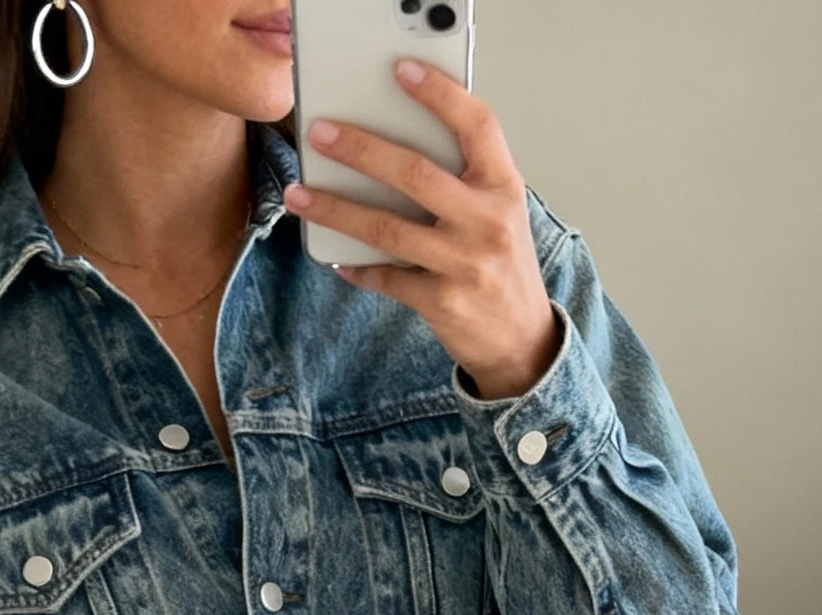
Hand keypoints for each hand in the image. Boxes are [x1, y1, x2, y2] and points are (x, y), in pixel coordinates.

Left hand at [283, 59, 561, 401]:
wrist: (521, 338)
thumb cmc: (501, 264)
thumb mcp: (499, 212)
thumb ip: (464, 177)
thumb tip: (392, 142)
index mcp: (503, 187)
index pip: (477, 125)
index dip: (440, 94)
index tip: (401, 70)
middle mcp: (487, 222)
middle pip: (416, 174)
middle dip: (361, 149)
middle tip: (321, 133)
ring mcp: (465, 264)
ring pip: (389, 228)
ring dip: (337, 210)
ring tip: (299, 194)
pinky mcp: (443, 302)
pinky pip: (388, 278)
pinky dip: (358, 267)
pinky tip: (335, 258)